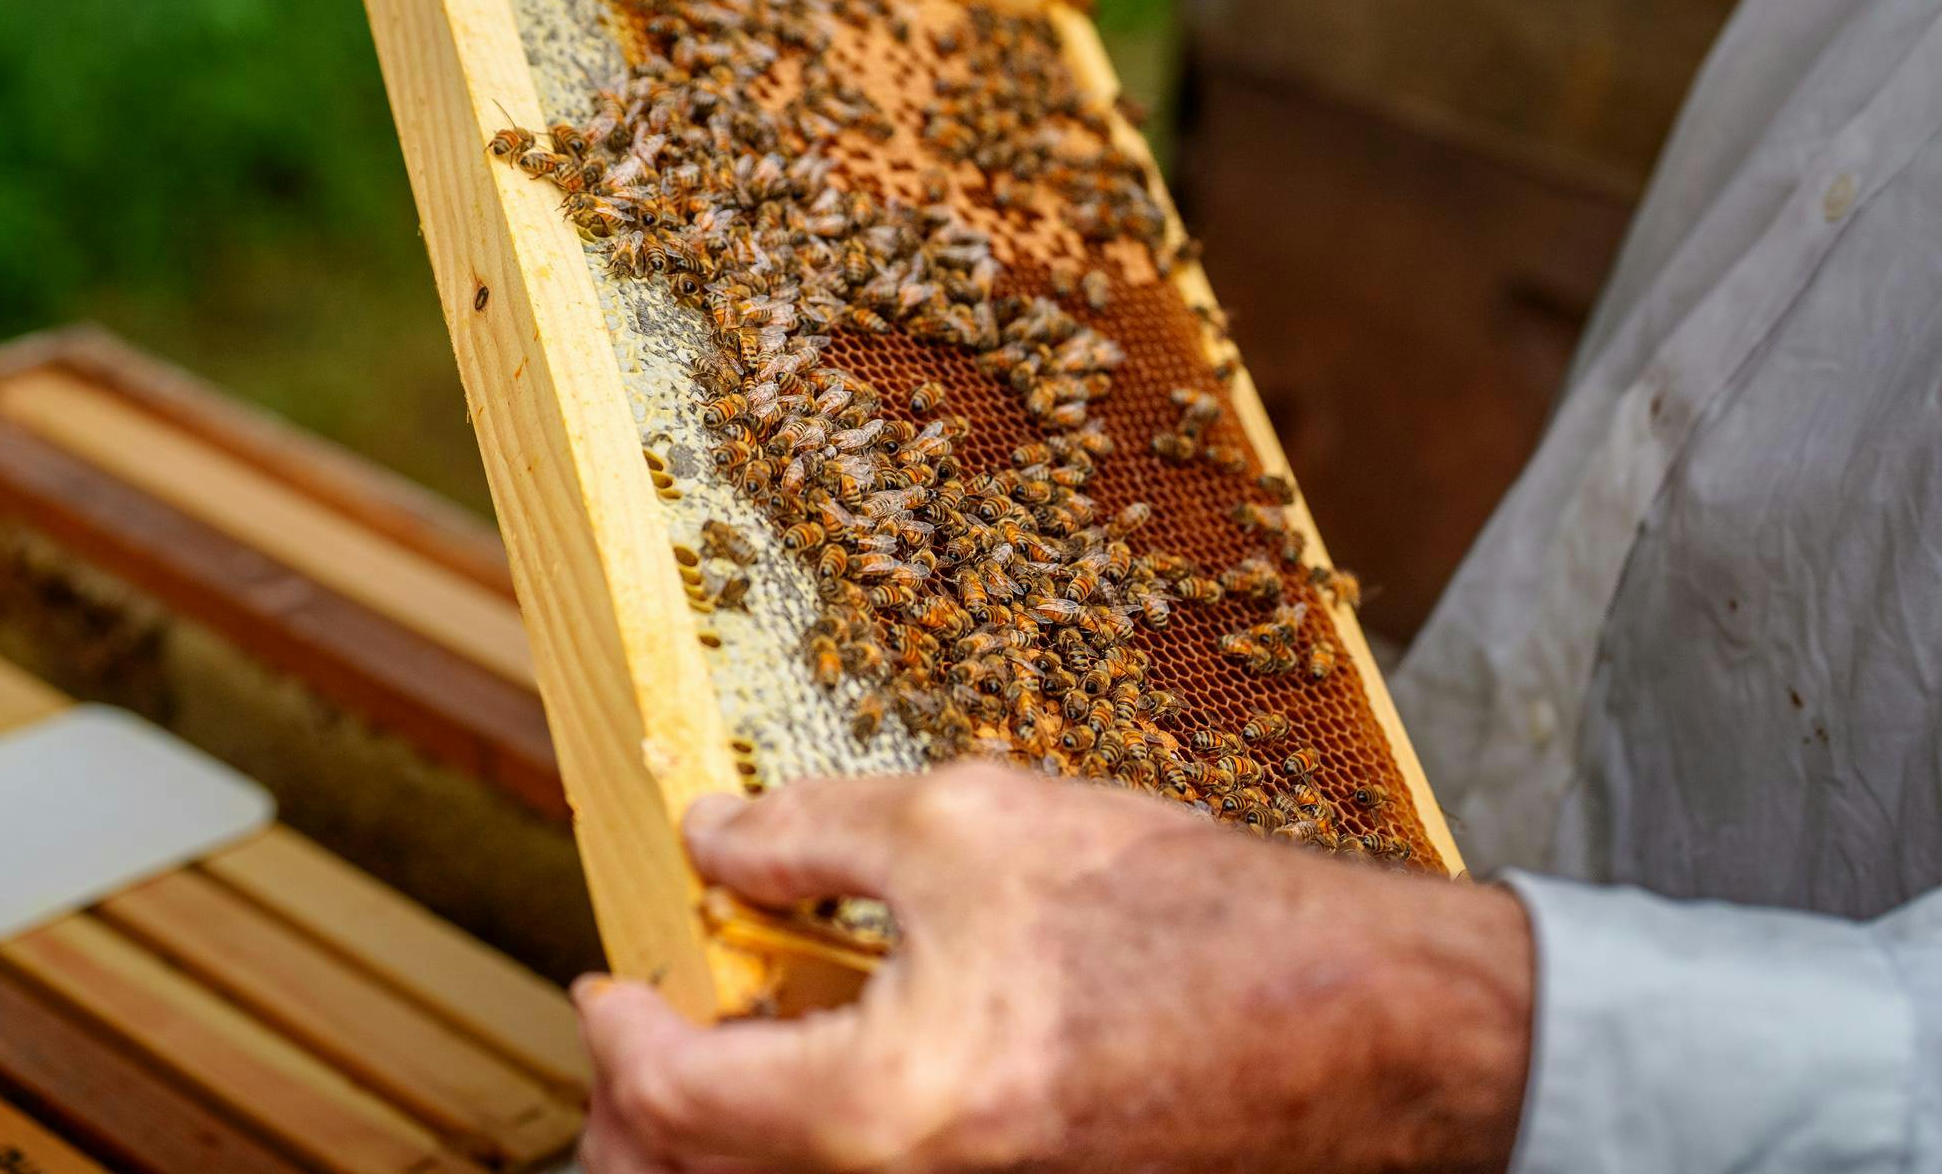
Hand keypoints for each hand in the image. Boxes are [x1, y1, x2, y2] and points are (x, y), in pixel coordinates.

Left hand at [574, 762, 1531, 1172]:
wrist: (1361, 1024)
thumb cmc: (1189, 917)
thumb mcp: (974, 824)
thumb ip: (811, 834)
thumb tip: (713, 840)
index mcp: (887, 1110)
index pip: (677, 1100)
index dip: (618, 1029)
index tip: (604, 982)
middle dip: (640, 1125)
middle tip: (632, 1047)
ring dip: (722, 1139)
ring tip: (714, 1058)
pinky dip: (812, 1141)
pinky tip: (824, 1073)